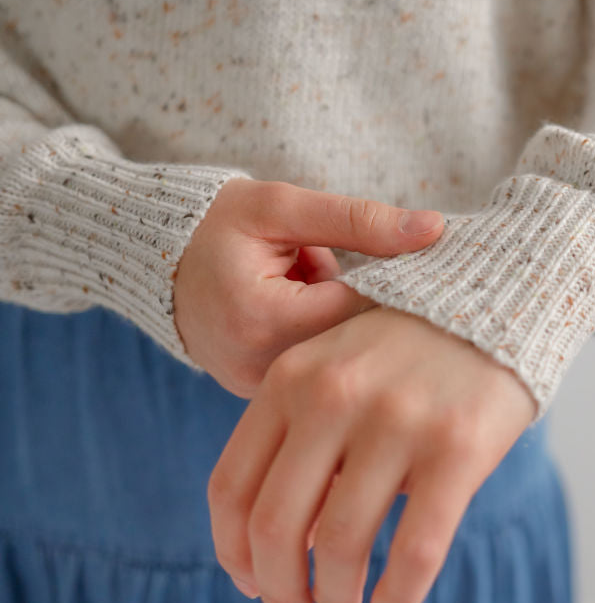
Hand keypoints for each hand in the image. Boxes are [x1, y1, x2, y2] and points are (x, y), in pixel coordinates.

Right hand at [172, 176, 443, 396]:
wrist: (152, 257)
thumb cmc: (217, 222)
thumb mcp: (284, 207)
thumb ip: (359, 219)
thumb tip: (434, 229)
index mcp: (265, 320)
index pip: (362, 313)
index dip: (394, 286)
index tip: (414, 265)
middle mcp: (258, 369)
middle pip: (354, 350)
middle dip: (373, 310)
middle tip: (388, 275)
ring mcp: (254, 390)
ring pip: (337, 368)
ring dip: (349, 332)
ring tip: (329, 289)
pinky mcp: (256, 396)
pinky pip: (312, 377)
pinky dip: (326, 344)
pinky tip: (324, 313)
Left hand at [207, 303, 537, 602]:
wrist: (500, 296)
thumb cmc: (409, 349)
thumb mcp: (336, 367)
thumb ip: (301, 438)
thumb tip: (285, 549)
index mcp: (290, 378)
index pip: (232, 488)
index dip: (234, 555)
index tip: (252, 586)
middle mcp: (334, 396)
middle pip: (275, 528)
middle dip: (280, 589)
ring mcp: (396, 420)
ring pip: (343, 545)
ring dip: (338, 596)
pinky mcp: (458, 446)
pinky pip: (416, 549)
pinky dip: (398, 597)